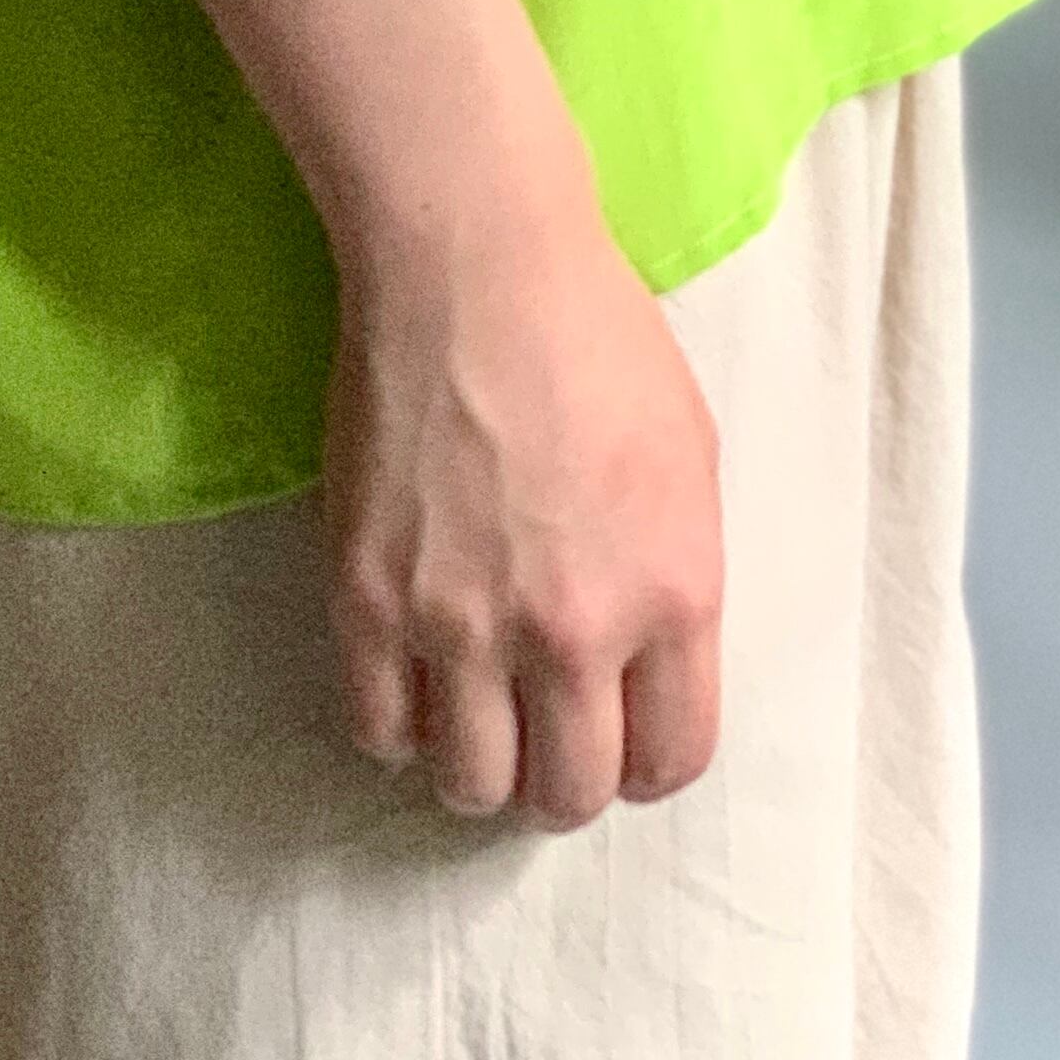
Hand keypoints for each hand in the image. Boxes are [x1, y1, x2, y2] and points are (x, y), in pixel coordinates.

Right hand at [323, 179, 724, 832]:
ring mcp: (463, 624)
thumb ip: (673, 579)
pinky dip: (398, 726)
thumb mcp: (690, 460)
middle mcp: (574, 631)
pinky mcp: (369, 600)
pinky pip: (378, 730)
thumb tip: (644, 662)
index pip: (671, 761)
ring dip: (479, 769)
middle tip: (543, 737)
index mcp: (672, 594)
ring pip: (473, 785)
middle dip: (561, 781)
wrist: (477, 266)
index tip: (620, 744)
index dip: (645, 766)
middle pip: (570, 793)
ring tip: (474, 717)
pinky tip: (411, 680)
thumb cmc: (598, 339)